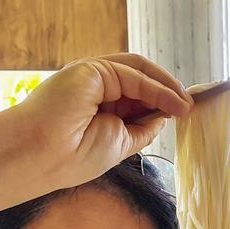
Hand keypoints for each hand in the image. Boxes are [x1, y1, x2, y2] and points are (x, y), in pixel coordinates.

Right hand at [17, 54, 192, 189]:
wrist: (40, 157)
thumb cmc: (70, 158)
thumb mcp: (118, 144)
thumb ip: (140, 128)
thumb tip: (165, 116)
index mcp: (95, 104)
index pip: (134, 96)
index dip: (159, 102)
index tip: (181, 114)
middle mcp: (93, 87)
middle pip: (139, 81)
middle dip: (167, 93)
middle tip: (189, 107)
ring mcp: (91, 76)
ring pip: (139, 72)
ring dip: (167, 88)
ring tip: (186, 106)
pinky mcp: (93, 70)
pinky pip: (133, 75)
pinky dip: (157, 88)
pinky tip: (173, 103)